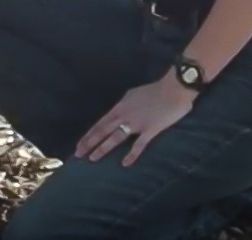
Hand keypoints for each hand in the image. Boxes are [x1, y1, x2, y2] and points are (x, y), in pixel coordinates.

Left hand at [74, 69, 196, 166]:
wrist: (174, 88)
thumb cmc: (156, 90)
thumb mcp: (134, 95)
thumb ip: (125, 105)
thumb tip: (118, 114)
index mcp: (121, 105)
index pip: (101, 123)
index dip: (89, 134)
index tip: (79, 144)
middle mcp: (125, 114)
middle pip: (103, 130)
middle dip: (89, 143)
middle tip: (77, 154)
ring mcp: (137, 122)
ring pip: (116, 137)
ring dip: (103, 148)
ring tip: (92, 158)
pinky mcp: (150, 129)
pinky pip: (139, 144)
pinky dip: (131, 154)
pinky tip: (125, 164)